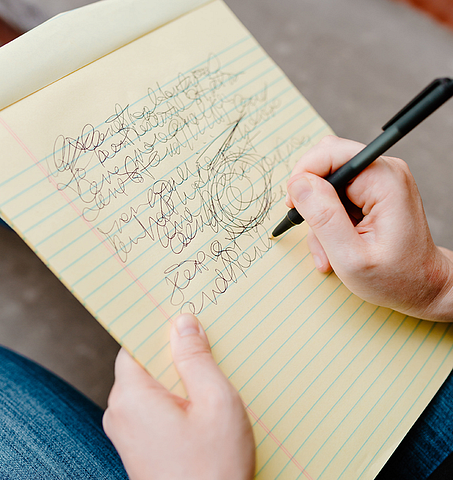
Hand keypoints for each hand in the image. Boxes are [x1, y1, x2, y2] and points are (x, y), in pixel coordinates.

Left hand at [103, 313, 254, 479]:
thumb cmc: (212, 468)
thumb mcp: (215, 401)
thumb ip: (196, 358)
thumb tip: (183, 323)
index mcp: (132, 396)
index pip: (136, 344)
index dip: (160, 330)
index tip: (183, 319)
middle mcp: (120, 412)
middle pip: (146, 365)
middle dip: (176, 356)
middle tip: (209, 351)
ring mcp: (127, 432)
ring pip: (153, 388)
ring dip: (180, 380)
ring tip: (212, 383)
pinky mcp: (139, 447)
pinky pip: (155, 409)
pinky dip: (177, 402)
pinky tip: (203, 410)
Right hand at [286, 135, 452, 320]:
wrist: (421, 286)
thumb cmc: (395, 277)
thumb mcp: (351, 256)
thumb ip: (323, 217)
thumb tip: (298, 184)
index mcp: (383, 180)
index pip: (330, 154)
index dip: (304, 176)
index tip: (294, 205)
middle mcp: (383, 172)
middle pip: (326, 165)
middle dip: (311, 200)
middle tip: (312, 231)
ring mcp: (378, 182)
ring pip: (327, 185)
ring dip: (319, 219)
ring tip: (327, 252)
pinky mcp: (372, 193)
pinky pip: (335, 197)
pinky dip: (328, 222)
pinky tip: (334, 248)